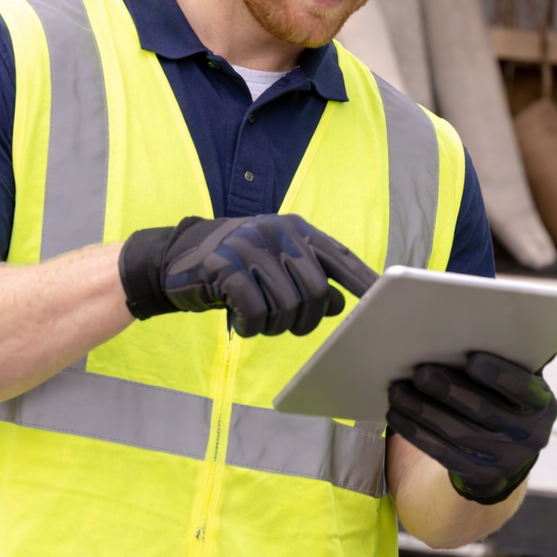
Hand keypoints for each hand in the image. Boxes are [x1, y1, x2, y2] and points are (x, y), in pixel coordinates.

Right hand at [119, 214, 377, 336]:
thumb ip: (310, 279)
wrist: (174, 259)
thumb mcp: (276, 266)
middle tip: (289, 327)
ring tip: (259, 322)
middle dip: (307, 320)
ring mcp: (249, 246)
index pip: (339, 257)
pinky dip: (251, 327)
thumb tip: (344, 306)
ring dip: (274, 326)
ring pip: (286, 305)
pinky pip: (255, 311)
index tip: (382, 302)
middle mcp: (276, 232)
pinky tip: (242, 325)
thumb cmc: (235, 266)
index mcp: (295, 228)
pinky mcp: (223, 267)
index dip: (362, 281)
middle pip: (316, 291)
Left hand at [386, 352, 556, 504]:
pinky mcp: (479, 477)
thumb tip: (493, 310)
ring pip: (458, 433)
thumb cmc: (504, 398)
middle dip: (449, 389)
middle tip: (420, 371)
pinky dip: (417, 432)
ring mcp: (505, 461)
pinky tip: (397, 414)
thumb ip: (511, 352)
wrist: (507, 454)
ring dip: (423, 410)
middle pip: (484, 411)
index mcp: (542, 403)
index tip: (473, 358)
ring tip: (397, 391)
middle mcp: (530, 436)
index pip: (525, 388)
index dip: (500, 374)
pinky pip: (443, 453)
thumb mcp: (516, 379)